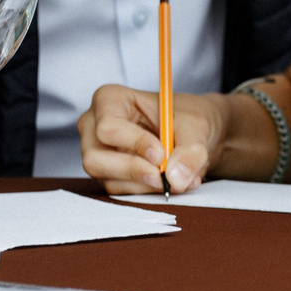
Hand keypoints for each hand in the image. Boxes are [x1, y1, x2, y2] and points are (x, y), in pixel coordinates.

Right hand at [78, 83, 228, 193]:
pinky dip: (146, 190)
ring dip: (145, 183)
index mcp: (109, 100)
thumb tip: (176, 178)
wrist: (191, 133)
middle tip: (164, 176)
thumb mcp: (195, 125)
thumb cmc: (186, 118)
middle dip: (133, 170)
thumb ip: (190, 150)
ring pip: (108, 179)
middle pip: (96, 158)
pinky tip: (166, 180)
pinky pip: (120, 191)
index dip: (134, 143)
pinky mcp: (107, 175)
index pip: (108, 126)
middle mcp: (94, 128)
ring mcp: (97, 154)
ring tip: (176, 177)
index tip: (161, 155)